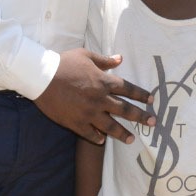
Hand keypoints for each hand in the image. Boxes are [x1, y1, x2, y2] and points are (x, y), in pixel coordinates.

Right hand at [33, 49, 154, 144]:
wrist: (42, 77)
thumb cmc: (64, 63)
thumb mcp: (87, 55)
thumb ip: (105, 60)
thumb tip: (120, 58)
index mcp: (104, 81)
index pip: (128, 89)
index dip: (141, 94)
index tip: (151, 100)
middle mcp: (99, 98)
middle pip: (125, 109)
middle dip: (141, 116)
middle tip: (153, 123)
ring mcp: (88, 112)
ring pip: (110, 126)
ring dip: (122, 133)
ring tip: (132, 139)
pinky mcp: (75, 122)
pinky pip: (89, 133)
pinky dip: (96, 137)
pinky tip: (102, 140)